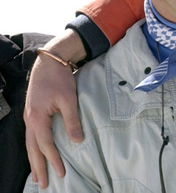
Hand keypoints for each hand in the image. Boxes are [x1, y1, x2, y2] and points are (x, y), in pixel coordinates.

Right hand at [24, 29, 85, 188]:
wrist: (49, 63)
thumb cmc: (59, 79)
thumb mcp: (69, 99)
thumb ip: (72, 120)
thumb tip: (77, 141)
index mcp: (37, 118)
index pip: (46, 144)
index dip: (54, 159)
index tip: (61, 172)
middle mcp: (30, 120)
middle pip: (33, 149)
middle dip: (39, 167)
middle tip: (44, 183)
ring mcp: (29, 118)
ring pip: (30, 144)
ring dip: (34, 160)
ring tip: (37, 176)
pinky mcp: (32, 114)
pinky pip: (31, 137)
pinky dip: (34, 149)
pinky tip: (37, 155)